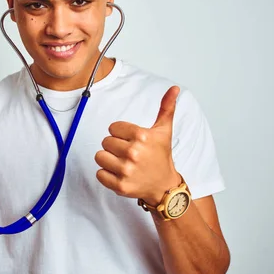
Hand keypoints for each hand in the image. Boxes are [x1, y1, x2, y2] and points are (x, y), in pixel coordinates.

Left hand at [95, 86, 181, 204]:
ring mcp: (126, 171)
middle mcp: (134, 153)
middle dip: (115, 146)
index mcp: (142, 137)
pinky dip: (106, 174)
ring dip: (108, 159)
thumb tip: (174, 88)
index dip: (120, 133)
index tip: (131, 140)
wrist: (164, 185)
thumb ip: (166, 108)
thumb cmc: (161, 156)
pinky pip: (99, 174)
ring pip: (99, 156)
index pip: (113, 127)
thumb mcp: (164, 130)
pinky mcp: (120, 185)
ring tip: (122, 162)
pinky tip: (120, 173)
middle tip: (128, 153)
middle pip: (105, 141)